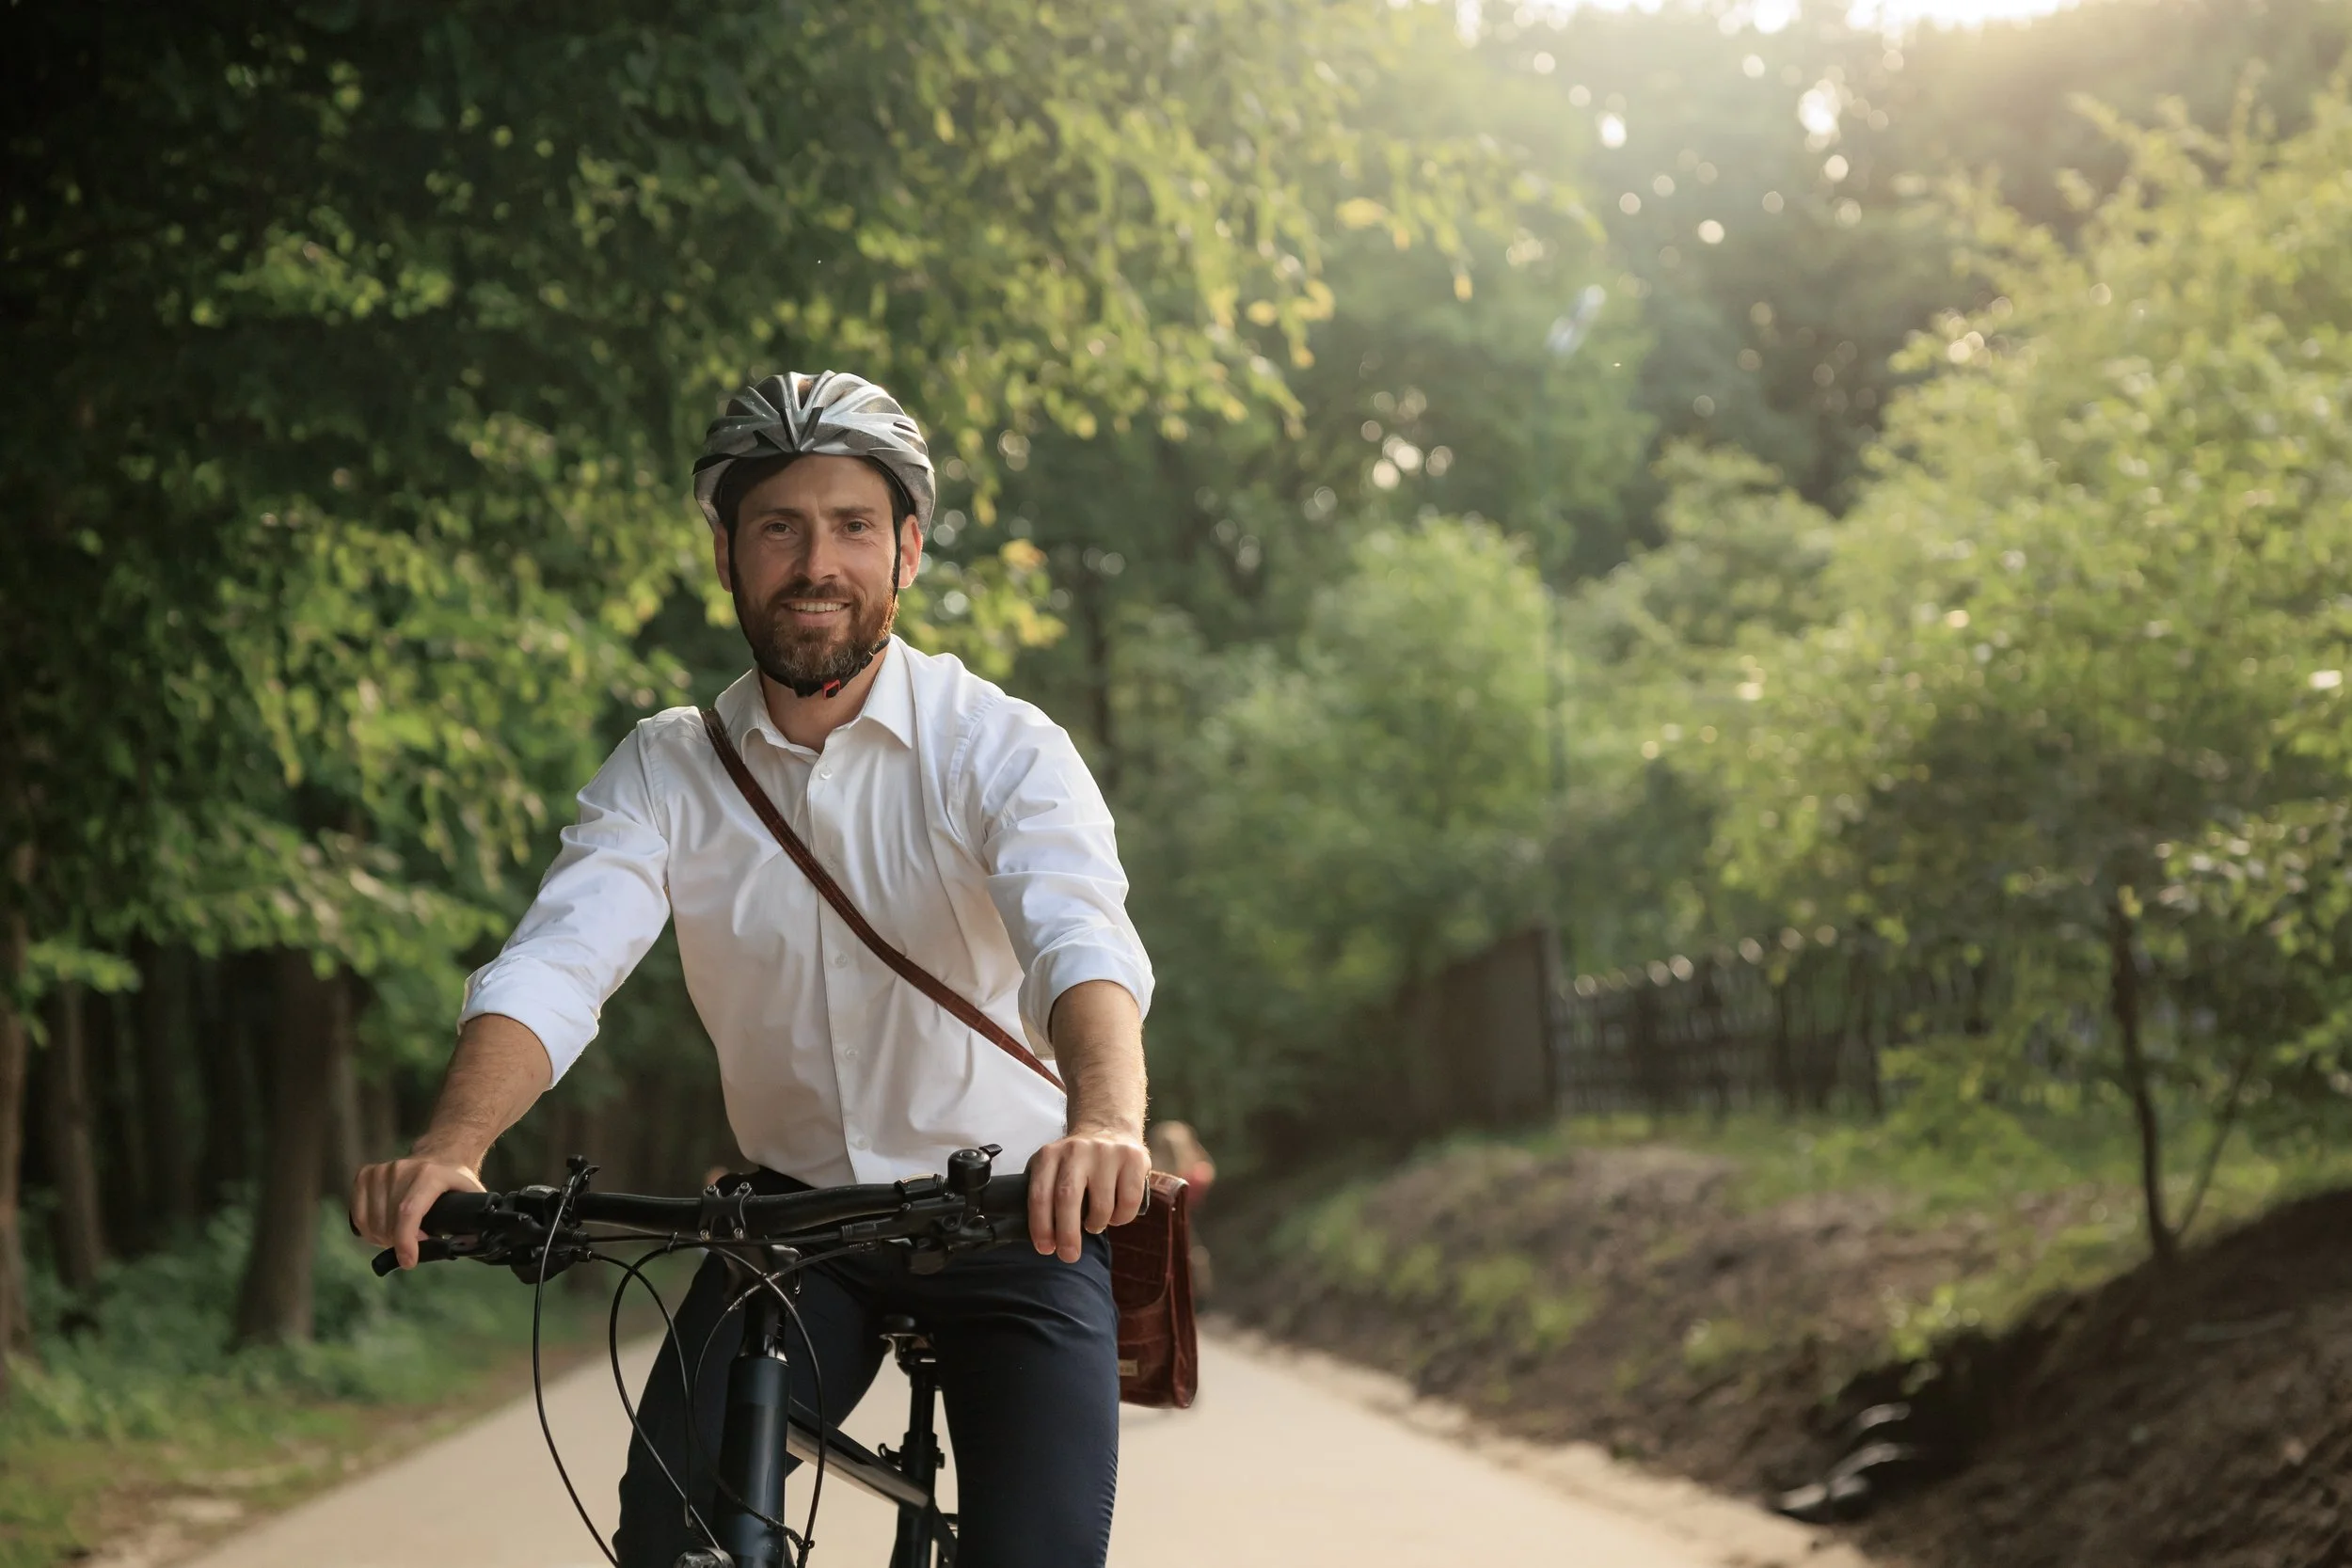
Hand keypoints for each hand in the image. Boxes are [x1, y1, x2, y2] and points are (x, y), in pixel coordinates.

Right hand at [350, 1150, 487, 1269]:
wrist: (440, 1154)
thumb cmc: (455, 1181)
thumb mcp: (472, 1195)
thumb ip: (474, 1219)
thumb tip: (470, 1245)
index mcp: (429, 1174)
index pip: (408, 1212)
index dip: (405, 1241)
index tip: (409, 1262)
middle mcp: (401, 1169)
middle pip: (388, 1223)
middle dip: (398, 1244)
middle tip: (413, 1247)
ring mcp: (381, 1171)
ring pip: (371, 1222)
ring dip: (382, 1239)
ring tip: (400, 1237)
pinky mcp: (365, 1174)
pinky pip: (358, 1213)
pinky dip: (368, 1229)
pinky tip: (383, 1230)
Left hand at [1026, 1127, 1148, 1262]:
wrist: (1108, 1129)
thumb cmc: (1076, 1163)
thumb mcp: (1052, 1167)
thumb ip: (1044, 1193)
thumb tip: (1041, 1237)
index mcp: (1050, 1155)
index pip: (1040, 1194)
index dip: (1041, 1226)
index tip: (1045, 1248)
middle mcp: (1076, 1150)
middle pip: (1067, 1198)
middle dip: (1067, 1234)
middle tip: (1069, 1255)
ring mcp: (1107, 1152)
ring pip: (1102, 1205)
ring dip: (1097, 1225)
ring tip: (1094, 1224)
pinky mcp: (1134, 1158)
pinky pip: (1128, 1202)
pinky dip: (1121, 1218)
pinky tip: (1115, 1214)